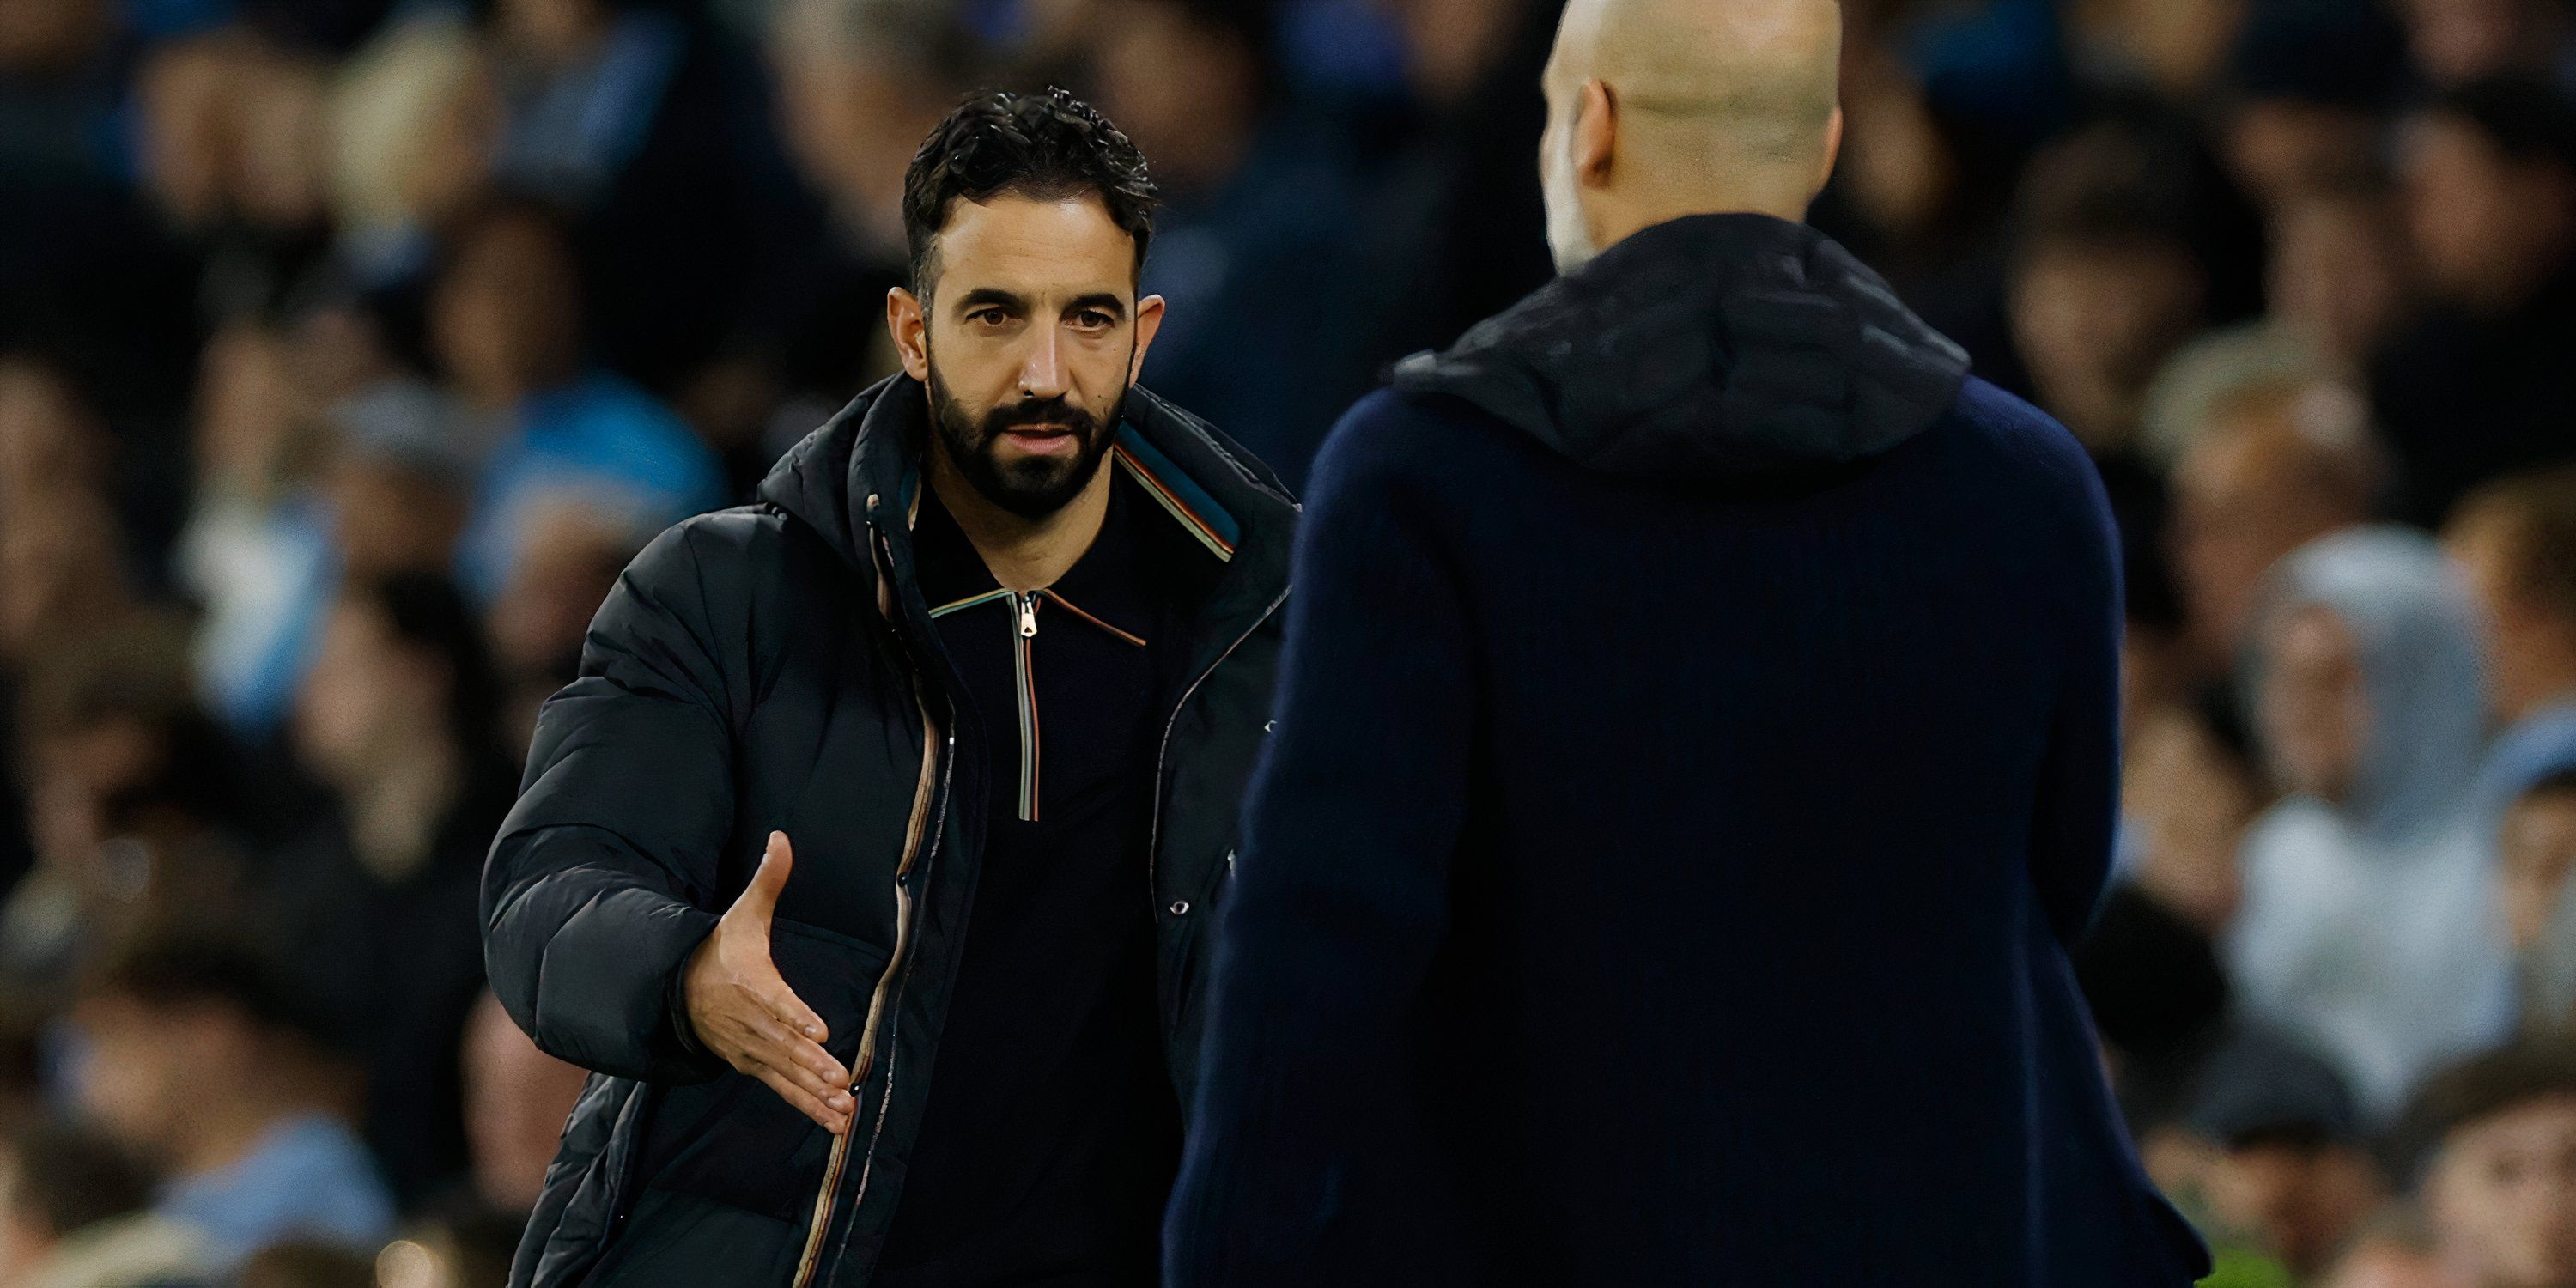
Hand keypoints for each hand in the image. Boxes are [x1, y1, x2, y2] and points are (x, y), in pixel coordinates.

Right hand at [683, 832, 854, 1133]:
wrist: (679, 988)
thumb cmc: (720, 949)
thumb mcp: (742, 913)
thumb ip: (768, 880)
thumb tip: (782, 837)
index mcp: (750, 983)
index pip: (775, 1000)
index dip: (796, 1015)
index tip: (819, 1029)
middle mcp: (750, 1022)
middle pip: (783, 1045)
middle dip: (812, 1063)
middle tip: (840, 1079)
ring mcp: (752, 1049)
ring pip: (785, 1073)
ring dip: (814, 1093)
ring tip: (843, 1109)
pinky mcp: (755, 1066)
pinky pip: (784, 1090)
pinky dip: (809, 1107)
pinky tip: (838, 1124)